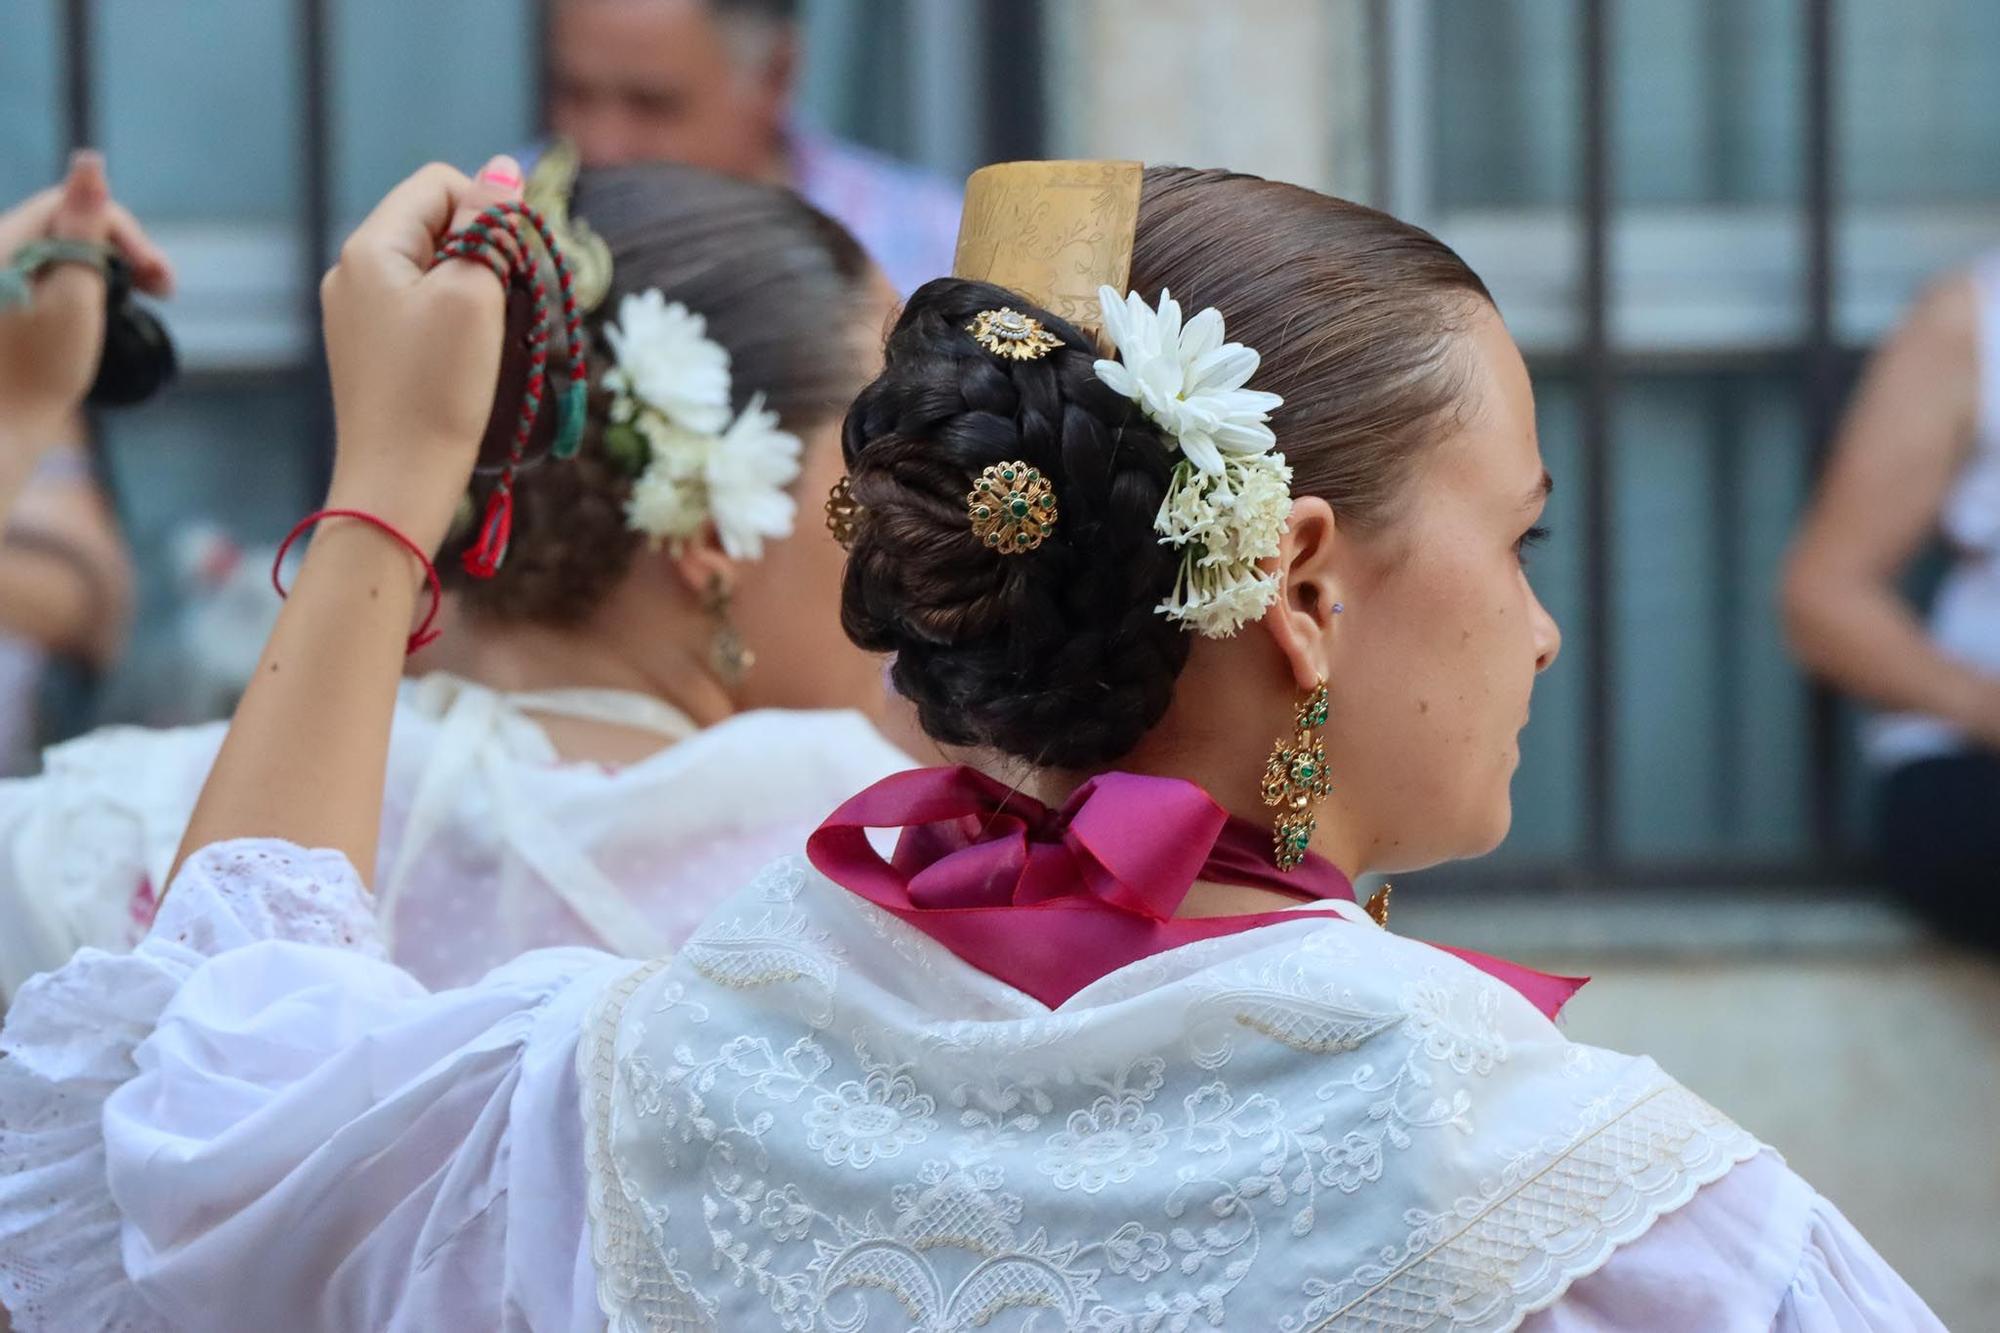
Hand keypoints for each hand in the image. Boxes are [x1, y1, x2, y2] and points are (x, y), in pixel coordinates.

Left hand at [0, 151, 172, 439]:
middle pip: (67, 225)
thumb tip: (90, 160)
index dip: (123, 232)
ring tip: (148, 299)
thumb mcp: (75, 292)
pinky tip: (104, 311)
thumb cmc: (38, 369)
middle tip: (164, 292)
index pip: (72, 203)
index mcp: (5, 241)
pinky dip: (86, 285)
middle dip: (121, 249)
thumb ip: (82, 225)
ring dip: (109, 267)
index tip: (158, 279)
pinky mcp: (5, 302)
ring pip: (62, 251)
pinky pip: (50, 274)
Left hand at [321, 155, 524, 553]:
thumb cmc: (437, 391)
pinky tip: (471, 359)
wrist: (397, 484)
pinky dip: (456, 320)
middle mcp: (353, 272)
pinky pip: (420, 309)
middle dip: (486, 250)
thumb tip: (503, 168)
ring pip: (432, 269)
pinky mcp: (371, 352)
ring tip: (498, 334)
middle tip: (519, 301)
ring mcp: (358, 314)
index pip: (441, 185)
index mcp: (370, 247)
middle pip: (436, 224)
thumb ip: (488, 226)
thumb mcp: (473, 295)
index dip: (489, 211)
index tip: (516, 266)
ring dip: (477, 288)